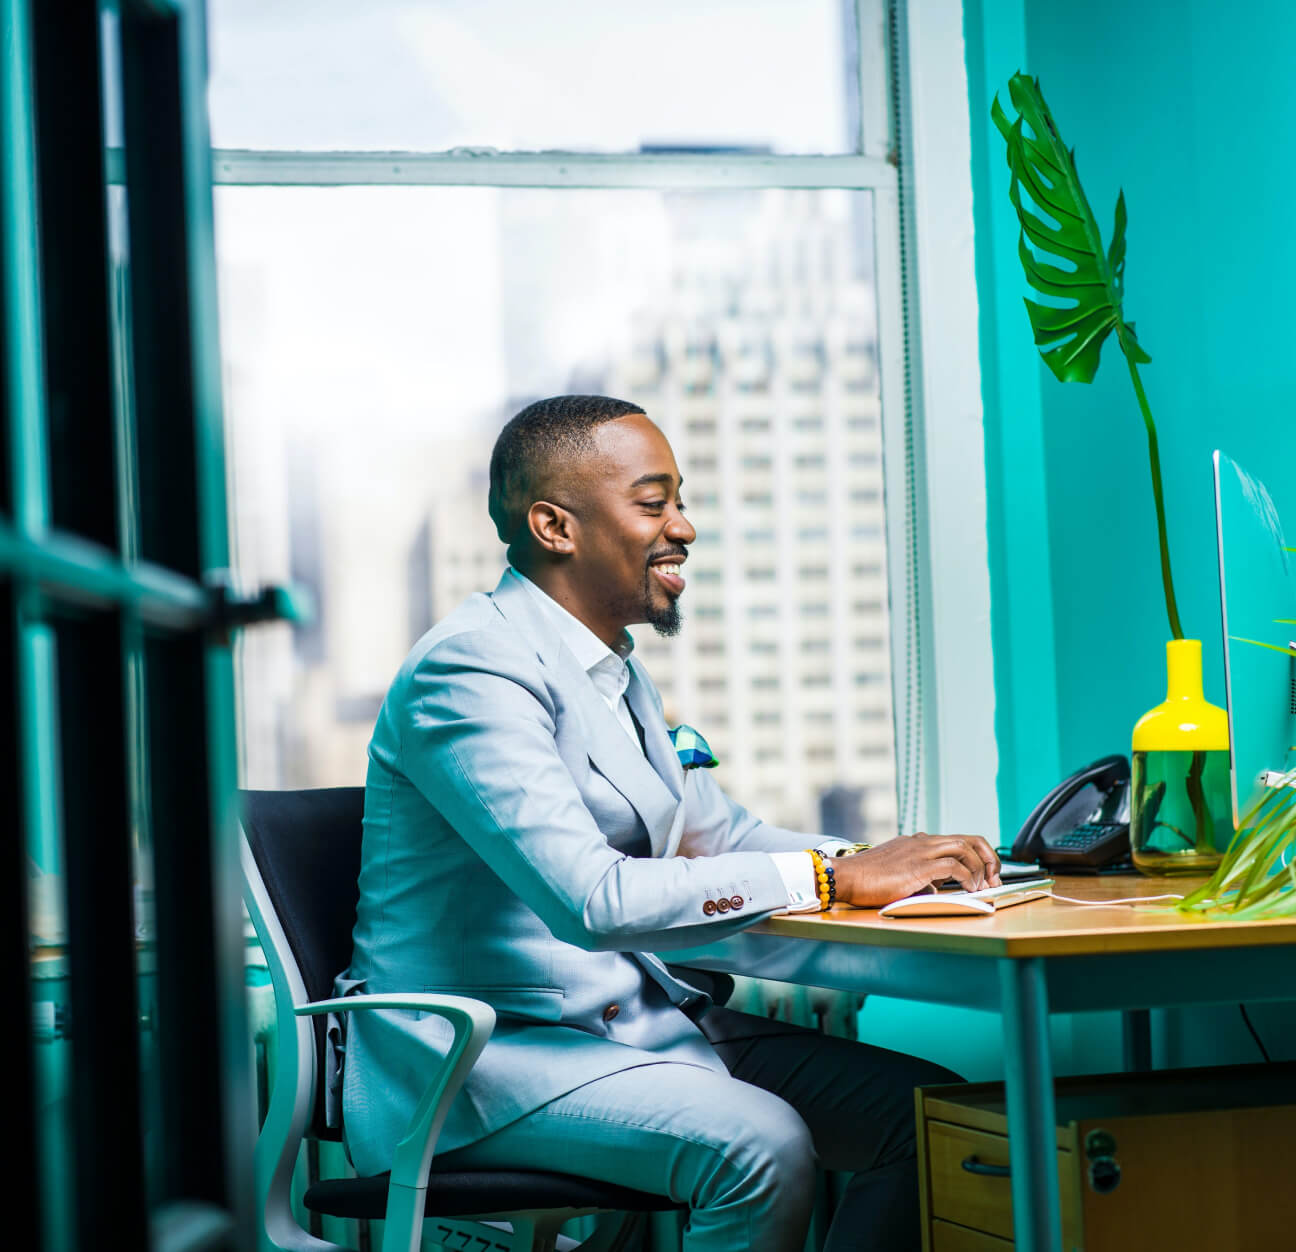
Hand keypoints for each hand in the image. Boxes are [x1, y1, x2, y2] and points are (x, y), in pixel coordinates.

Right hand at [830, 834, 1001, 907]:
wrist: (845, 876)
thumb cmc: (867, 879)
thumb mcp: (898, 874)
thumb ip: (919, 877)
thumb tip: (935, 888)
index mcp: (918, 842)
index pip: (957, 840)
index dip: (977, 855)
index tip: (985, 873)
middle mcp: (922, 842)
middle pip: (968, 839)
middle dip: (987, 858)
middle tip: (994, 878)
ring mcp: (920, 851)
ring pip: (963, 848)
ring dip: (980, 867)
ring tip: (984, 885)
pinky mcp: (918, 866)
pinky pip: (953, 867)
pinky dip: (966, 877)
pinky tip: (969, 889)